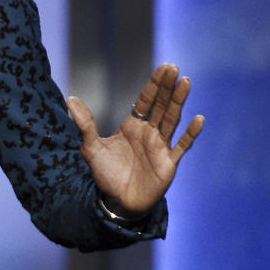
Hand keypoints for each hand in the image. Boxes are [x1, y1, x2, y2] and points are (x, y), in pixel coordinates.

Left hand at [67, 63, 203, 214]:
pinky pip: (182, 146)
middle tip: (175, 68)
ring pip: (172, 120)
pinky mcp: (169, 163)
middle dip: (167, 87)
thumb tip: (71, 98)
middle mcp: (149, 133)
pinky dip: (191, 134)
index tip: (163, 67)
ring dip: (179, 102)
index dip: (154, 84)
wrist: (118, 202)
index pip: (145, 101)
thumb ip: (85, 124)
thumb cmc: (106, 175)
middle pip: (160, 105)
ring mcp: (160, 147)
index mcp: (132, 127)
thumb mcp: (91, 148)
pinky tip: (199, 119)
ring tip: (186, 83)